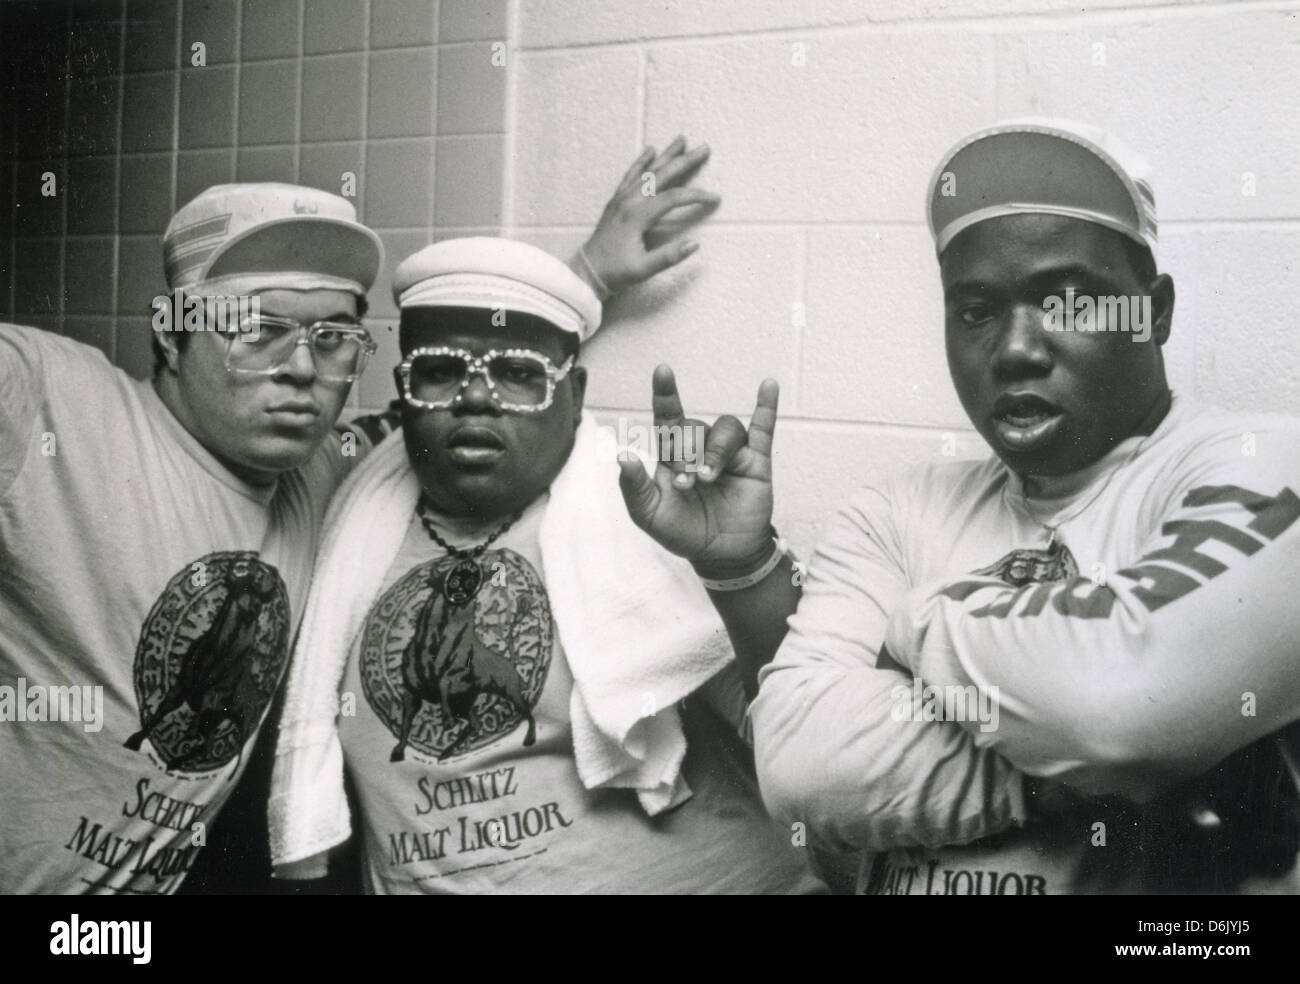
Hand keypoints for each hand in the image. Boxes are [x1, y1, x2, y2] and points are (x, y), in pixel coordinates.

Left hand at [575, 136, 719, 294]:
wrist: (588, 271)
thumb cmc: (616, 272)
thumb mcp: (644, 270)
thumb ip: (669, 257)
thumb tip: (694, 244)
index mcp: (637, 217)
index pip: (672, 198)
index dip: (696, 196)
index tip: (714, 198)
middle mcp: (629, 202)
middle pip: (661, 175)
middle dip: (684, 161)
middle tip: (704, 148)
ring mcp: (621, 199)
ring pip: (647, 171)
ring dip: (666, 155)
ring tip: (681, 139)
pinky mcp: (616, 200)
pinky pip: (630, 175)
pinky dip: (641, 162)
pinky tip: (650, 150)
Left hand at [618, 365, 778, 576]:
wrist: (721, 556)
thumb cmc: (683, 532)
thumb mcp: (649, 514)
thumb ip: (634, 487)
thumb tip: (622, 455)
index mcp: (673, 455)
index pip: (668, 418)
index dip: (666, 394)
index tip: (663, 371)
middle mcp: (700, 448)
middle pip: (694, 427)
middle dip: (689, 453)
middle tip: (689, 484)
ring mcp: (730, 453)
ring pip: (725, 429)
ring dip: (716, 451)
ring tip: (710, 478)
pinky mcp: (756, 462)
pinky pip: (763, 429)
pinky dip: (766, 407)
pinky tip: (768, 385)